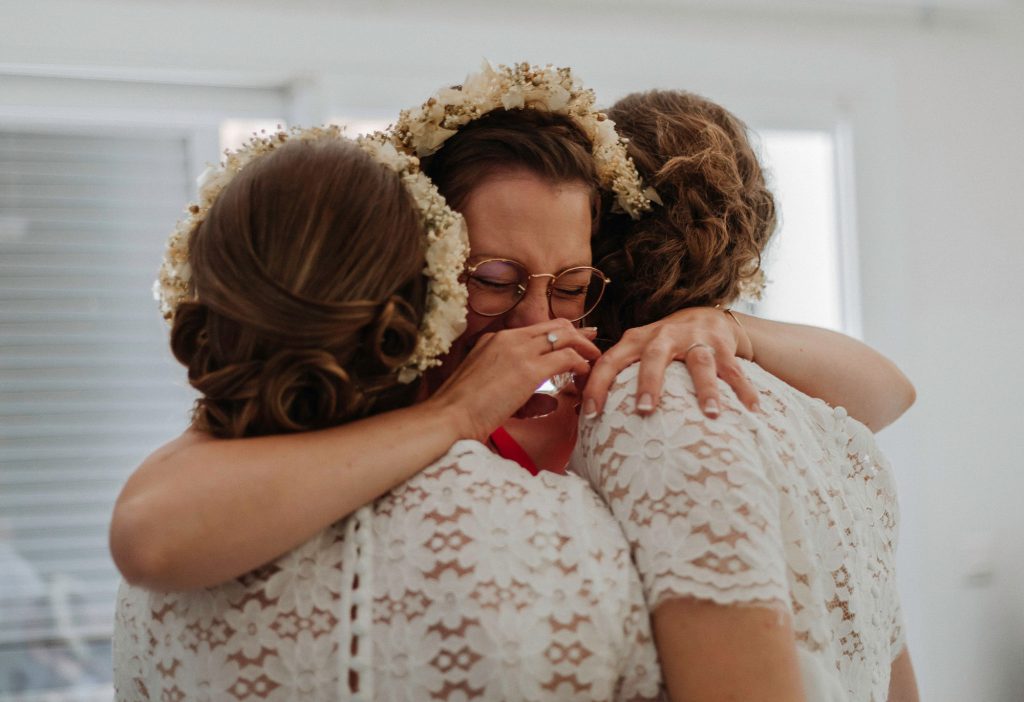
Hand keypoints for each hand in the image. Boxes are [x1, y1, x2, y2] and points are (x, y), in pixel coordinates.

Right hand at [428, 319, 600, 441]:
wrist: (447, 416)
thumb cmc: (462, 412)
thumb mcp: (490, 392)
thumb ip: (522, 394)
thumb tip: (551, 402)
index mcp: (494, 339)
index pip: (537, 328)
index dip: (561, 333)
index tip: (578, 340)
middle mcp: (507, 338)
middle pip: (555, 325)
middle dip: (579, 335)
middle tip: (595, 346)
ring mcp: (518, 350)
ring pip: (565, 336)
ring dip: (584, 349)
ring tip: (595, 364)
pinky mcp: (528, 369)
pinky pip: (566, 357)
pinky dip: (581, 365)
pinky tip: (585, 376)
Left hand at [582, 307, 758, 417]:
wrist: (708, 316)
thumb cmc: (662, 345)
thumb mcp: (636, 350)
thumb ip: (613, 374)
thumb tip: (573, 409)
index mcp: (636, 339)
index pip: (609, 360)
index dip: (597, 385)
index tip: (589, 413)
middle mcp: (664, 336)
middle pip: (654, 357)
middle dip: (649, 383)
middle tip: (645, 410)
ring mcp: (695, 339)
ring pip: (700, 363)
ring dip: (706, 389)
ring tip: (712, 414)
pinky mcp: (723, 345)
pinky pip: (734, 369)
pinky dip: (743, 390)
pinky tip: (752, 411)